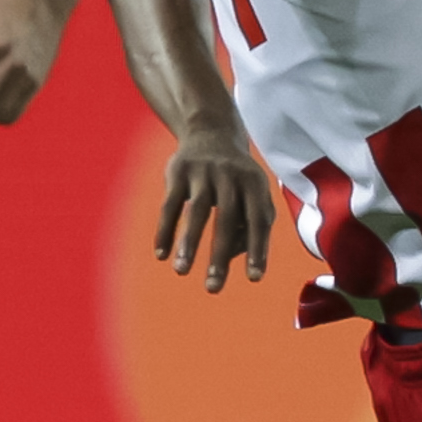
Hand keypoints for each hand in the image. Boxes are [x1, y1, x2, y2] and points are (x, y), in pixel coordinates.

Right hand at [152, 121, 272, 293]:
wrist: (211, 132)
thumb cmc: (238, 177)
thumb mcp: (253, 193)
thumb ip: (251, 225)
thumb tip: (235, 256)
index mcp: (256, 185)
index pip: (260, 221)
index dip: (258, 249)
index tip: (254, 278)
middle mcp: (232, 177)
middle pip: (227, 221)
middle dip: (219, 257)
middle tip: (213, 288)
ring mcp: (204, 173)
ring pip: (196, 212)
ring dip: (189, 244)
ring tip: (182, 272)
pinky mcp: (178, 172)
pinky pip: (170, 205)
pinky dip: (165, 230)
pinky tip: (161, 254)